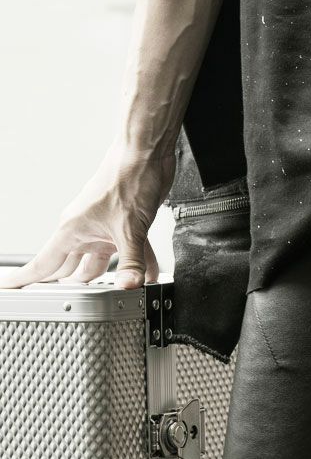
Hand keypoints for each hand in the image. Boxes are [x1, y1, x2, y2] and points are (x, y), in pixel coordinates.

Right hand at [0, 139, 174, 290]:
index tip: (10, 288)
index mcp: (72, 230)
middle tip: (60, 305)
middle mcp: (84, 230)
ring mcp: (103, 228)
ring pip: (98, 263)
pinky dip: (138, 265)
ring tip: (109, 298)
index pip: (44, 262)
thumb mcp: (130, 229)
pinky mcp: (123, 225)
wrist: (146, 153)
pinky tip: (149, 278)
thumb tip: (129, 286)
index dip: (25, 278)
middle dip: (66, 287)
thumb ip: (131, 262)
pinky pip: (127, 252)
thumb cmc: (128, 178)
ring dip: (106, 279)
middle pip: (68, 267)